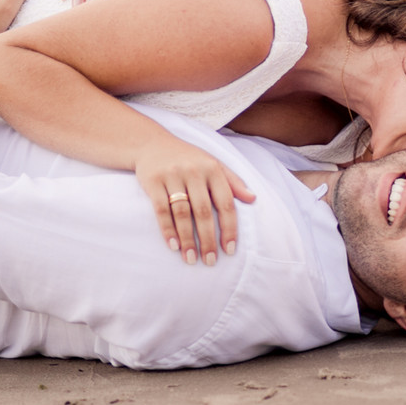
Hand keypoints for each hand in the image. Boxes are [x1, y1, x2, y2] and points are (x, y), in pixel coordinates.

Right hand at [135, 136, 255, 265]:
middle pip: (204, 211)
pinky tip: (173, 246)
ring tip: (191, 259)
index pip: (225, 203)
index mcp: (212, 169)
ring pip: (182, 213)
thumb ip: (233, 181)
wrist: (151, 143)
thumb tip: (253, 199)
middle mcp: (194, 171)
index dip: (229, 228)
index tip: (229, 250)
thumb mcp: (213, 164)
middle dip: (208, 239)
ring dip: (187, 239)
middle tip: (210, 261)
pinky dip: (167, 229)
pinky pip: (161, 209)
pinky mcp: (152, 181)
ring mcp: (172, 176)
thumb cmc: (188, 158)